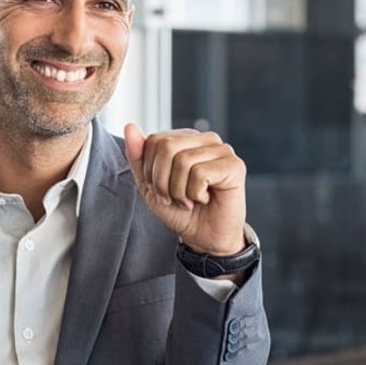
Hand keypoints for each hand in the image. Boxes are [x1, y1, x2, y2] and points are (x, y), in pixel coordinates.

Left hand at [123, 123, 246, 254]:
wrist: (204, 238)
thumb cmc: (180, 211)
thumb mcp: (149, 186)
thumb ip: (138, 156)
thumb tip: (130, 126)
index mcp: (185, 139)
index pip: (155, 140)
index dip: (151, 171)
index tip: (162, 190)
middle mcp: (205, 139)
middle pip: (167, 147)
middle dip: (162, 181)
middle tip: (174, 198)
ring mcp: (222, 150)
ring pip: (183, 161)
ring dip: (179, 191)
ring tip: (190, 200)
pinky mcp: (235, 166)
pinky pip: (201, 174)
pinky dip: (196, 194)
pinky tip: (205, 198)